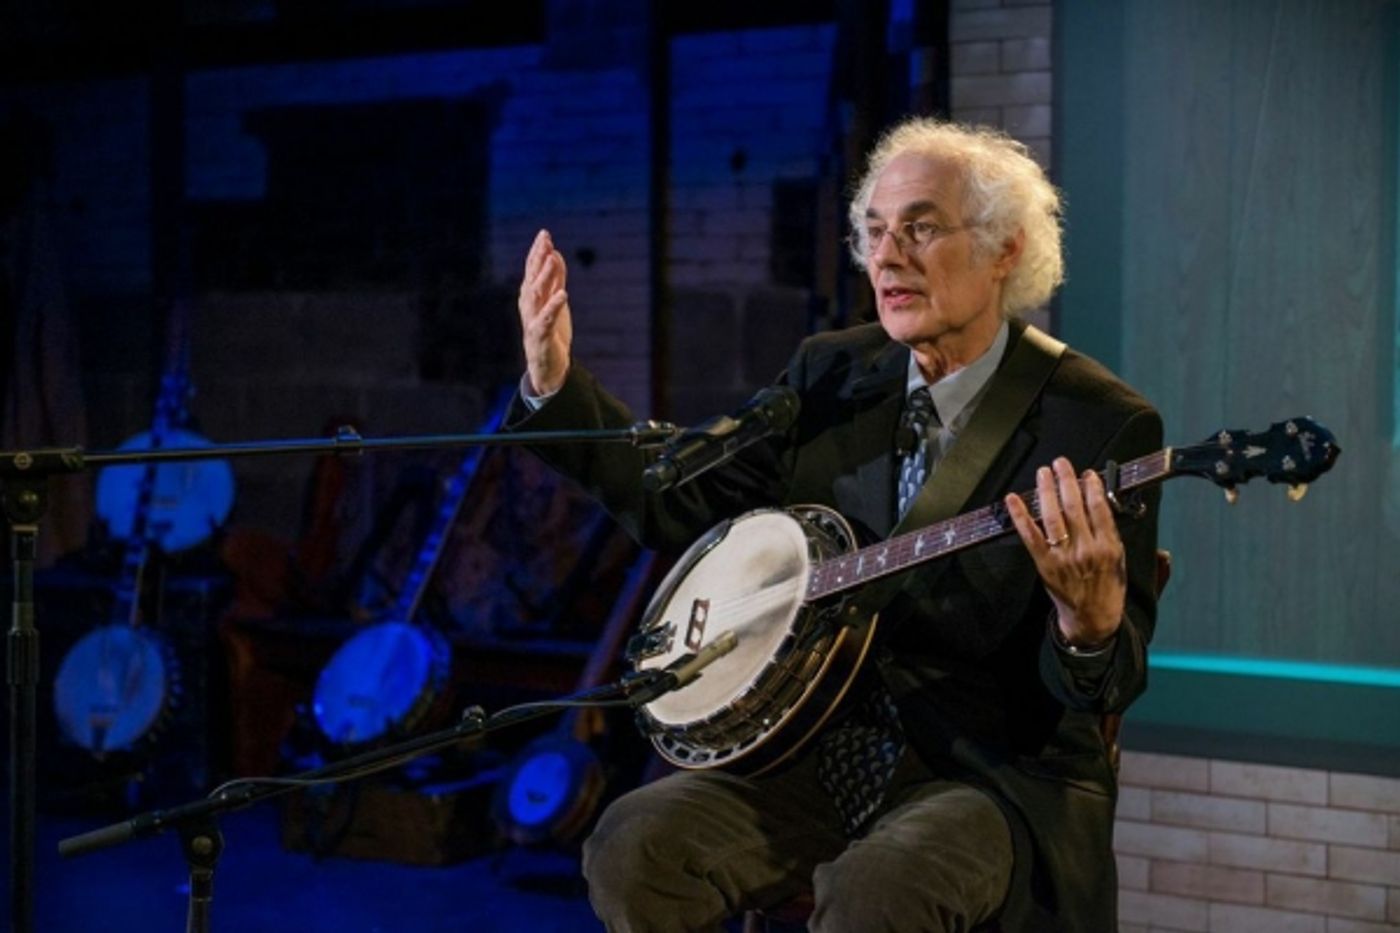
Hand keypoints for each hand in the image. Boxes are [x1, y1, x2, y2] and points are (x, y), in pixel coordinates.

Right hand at [518, 229, 572, 396]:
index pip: (532, 270)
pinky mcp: (540, 336)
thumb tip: (555, 254)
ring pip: (536, 295)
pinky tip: (562, 294)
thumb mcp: (555, 301)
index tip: (544, 234)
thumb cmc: (550, 332)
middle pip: (532, 278)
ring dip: (544, 276)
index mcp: (531, 296)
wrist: (548, 366)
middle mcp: (529, 306)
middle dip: (538, 258)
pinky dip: (553, 306)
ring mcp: (533, 320)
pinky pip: (546, 319)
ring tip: (553, 259)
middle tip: (545, 241)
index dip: (537, 252)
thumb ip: (555, 279)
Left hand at [1004, 458, 1126, 647]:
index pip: (1100, 509)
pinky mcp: (1045, 563)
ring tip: (1043, 472)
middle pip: (1075, 507)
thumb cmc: (1108, 591)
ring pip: (1053, 516)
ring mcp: (1063, 556)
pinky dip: (1020, 516)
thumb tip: (1151, 540)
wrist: (1092, 619)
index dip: (1092, 487)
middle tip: (1061, 463)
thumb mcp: (1124, 567)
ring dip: (1046, 491)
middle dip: (1067, 481)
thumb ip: (1128, 544)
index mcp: (1109, 547)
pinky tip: (1012, 499)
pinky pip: (1030, 535)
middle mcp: (1086, 549)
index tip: (1087, 473)